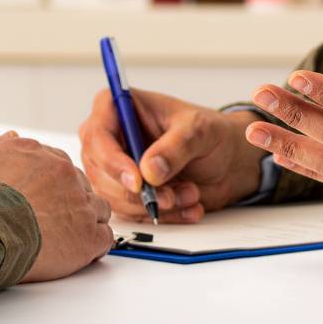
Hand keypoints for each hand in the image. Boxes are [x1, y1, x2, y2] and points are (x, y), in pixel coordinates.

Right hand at [0, 135, 112, 281]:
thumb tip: (0, 145)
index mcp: (37, 153)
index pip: (57, 165)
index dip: (52, 186)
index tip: (44, 200)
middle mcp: (63, 172)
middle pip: (79, 185)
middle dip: (70, 203)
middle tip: (54, 222)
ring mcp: (79, 202)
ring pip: (97, 208)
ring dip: (85, 222)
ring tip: (68, 239)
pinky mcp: (88, 234)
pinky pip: (104, 237)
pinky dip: (94, 246)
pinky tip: (79, 253)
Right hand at [78, 89, 263, 222]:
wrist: (225, 161)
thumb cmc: (208, 134)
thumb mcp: (199, 131)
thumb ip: (176, 146)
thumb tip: (149, 170)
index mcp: (117, 108)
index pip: (97, 135)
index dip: (113, 162)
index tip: (139, 181)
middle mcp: (109, 138)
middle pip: (101, 172)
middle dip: (139, 192)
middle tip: (172, 195)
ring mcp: (114, 168)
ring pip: (116, 198)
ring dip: (156, 205)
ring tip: (190, 194)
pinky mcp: (125, 192)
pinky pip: (131, 213)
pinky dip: (162, 215)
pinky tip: (187, 206)